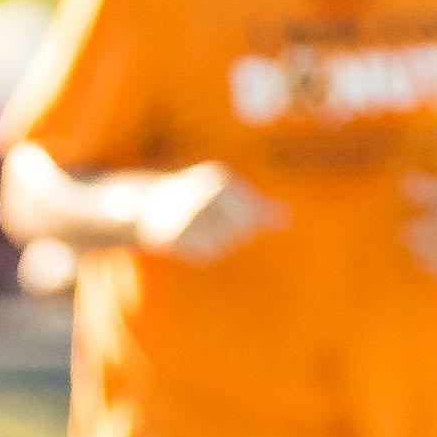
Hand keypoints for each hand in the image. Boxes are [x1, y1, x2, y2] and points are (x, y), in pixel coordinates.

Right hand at [137, 163, 283, 262]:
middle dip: (232, 232)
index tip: (236, 218)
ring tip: (200, 228)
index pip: (252, 213)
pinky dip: (201, 251)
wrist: (147, 202)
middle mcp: (204, 196)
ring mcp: (188, 217)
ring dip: (216, 242)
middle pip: (239, 230)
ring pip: (222, 244)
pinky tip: (191, 240)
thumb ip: (259, 208)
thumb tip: (289, 220)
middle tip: (215, 223)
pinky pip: (204, 254)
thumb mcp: (229, 194)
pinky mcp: (174, 237)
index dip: (247, 221)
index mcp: (219, 182)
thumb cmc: (199, 196)